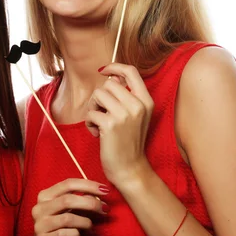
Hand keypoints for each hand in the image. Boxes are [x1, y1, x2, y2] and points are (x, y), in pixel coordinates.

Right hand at [27, 178, 108, 235]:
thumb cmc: (60, 231)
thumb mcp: (71, 214)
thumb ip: (81, 202)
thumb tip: (99, 194)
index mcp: (45, 196)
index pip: (68, 184)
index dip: (88, 185)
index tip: (105, 190)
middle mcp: (39, 208)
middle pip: (68, 199)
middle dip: (90, 203)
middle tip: (105, 209)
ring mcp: (39, 225)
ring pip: (67, 218)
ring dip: (85, 222)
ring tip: (91, 227)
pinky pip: (64, 234)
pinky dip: (76, 234)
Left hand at [86, 64, 153, 188]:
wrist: (130, 169)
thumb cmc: (128, 142)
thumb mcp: (135, 116)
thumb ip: (126, 97)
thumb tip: (110, 76)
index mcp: (146, 101)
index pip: (131, 71)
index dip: (114, 66)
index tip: (103, 70)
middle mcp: (137, 105)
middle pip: (108, 84)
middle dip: (99, 97)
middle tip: (102, 113)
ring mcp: (125, 114)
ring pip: (97, 95)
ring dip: (93, 109)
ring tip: (99, 123)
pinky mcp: (110, 125)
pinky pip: (91, 113)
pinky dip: (89, 123)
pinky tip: (98, 134)